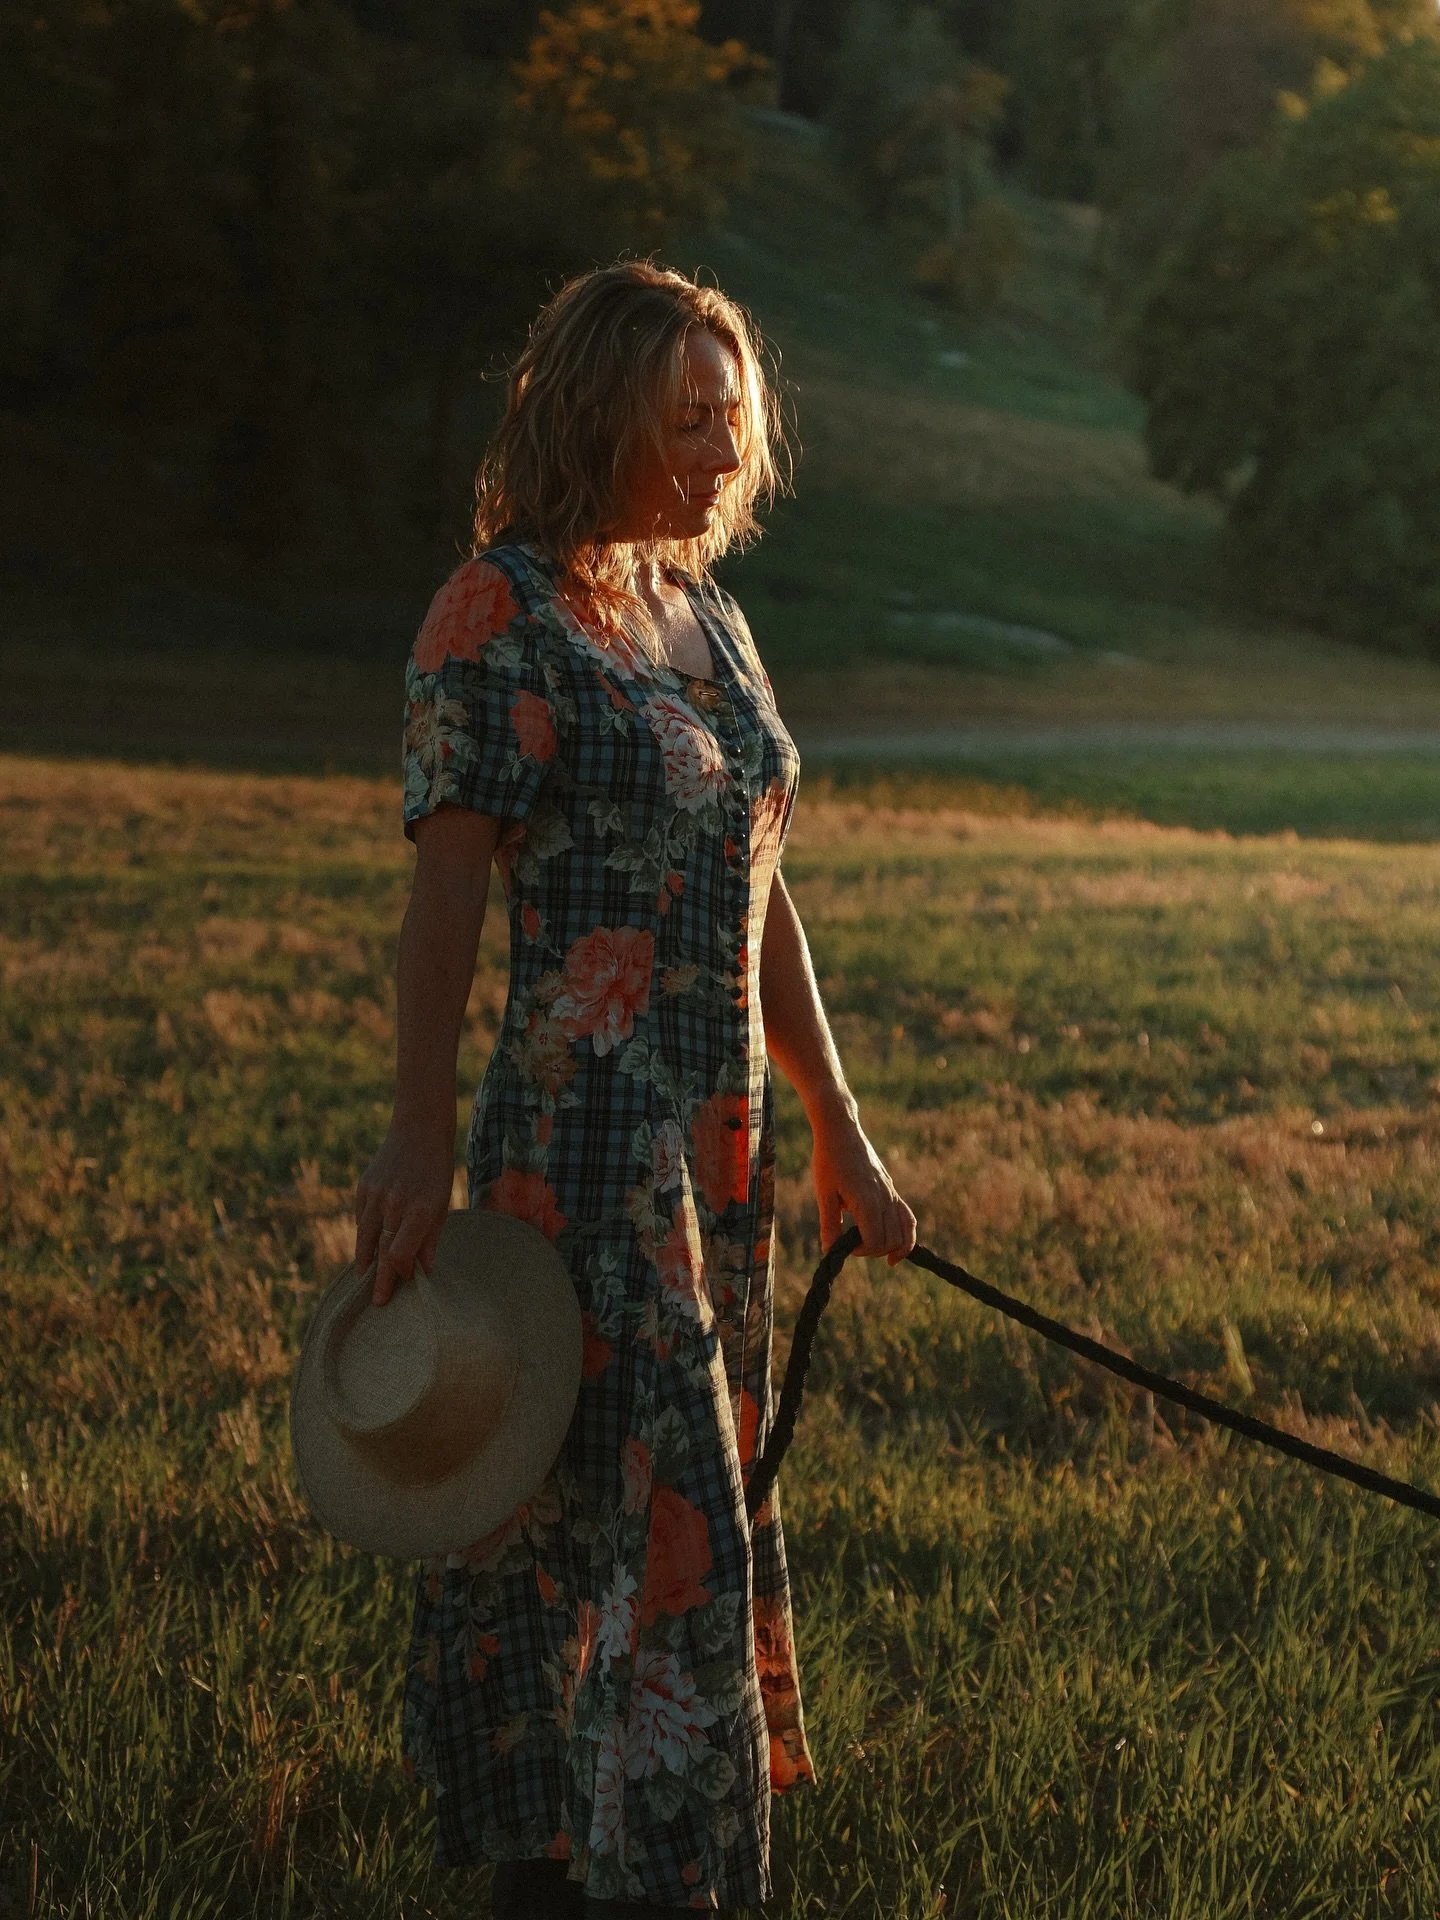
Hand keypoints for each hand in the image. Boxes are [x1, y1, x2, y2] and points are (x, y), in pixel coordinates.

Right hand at [354, 1122, 454, 1305]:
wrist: (419, 1130)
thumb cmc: (437, 1172)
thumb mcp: (442, 1205)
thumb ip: (430, 1240)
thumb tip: (423, 1273)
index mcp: (420, 1210)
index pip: (400, 1254)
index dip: (401, 1272)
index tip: (404, 1281)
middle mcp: (395, 1204)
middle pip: (380, 1251)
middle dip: (379, 1279)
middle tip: (377, 1302)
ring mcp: (375, 1195)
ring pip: (365, 1237)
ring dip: (365, 1260)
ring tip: (366, 1278)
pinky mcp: (363, 1187)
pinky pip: (362, 1219)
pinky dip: (366, 1233)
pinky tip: (370, 1243)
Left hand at [811, 1108, 916, 1265]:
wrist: (841, 1131)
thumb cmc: (828, 1160)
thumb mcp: (823, 1193)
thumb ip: (829, 1224)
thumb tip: (830, 1251)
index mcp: (867, 1201)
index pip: (875, 1242)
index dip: (862, 1252)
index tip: (845, 1247)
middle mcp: (885, 1198)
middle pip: (891, 1240)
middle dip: (874, 1251)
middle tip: (853, 1246)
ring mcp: (891, 1193)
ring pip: (905, 1231)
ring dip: (896, 1247)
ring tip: (887, 1259)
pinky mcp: (891, 1189)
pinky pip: (908, 1217)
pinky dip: (907, 1234)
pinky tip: (898, 1246)